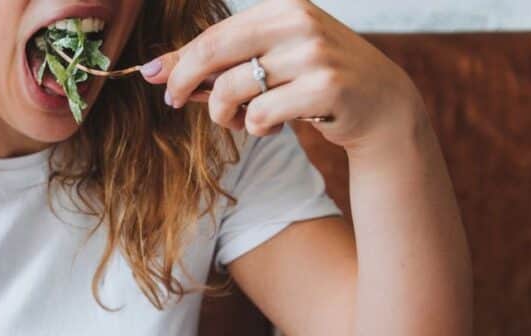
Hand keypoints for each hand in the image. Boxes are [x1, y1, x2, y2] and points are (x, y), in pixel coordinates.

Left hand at [141, 0, 424, 149]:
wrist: (380, 105)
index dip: (180, 64)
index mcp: (281, 8)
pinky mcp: (325, 87)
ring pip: (233, 91)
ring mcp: (314, 53)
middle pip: (214, 53)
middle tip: (174, 103)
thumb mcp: (264, 63)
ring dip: (227, 116)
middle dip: (184, 83)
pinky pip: (260, 116)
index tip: (161, 86)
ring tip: (246, 120)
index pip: (213, 35)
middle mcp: (298, 22)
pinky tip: (277, 126)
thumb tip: (150, 71)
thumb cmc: (311, 82)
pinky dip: (258, 128)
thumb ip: (212, 65)